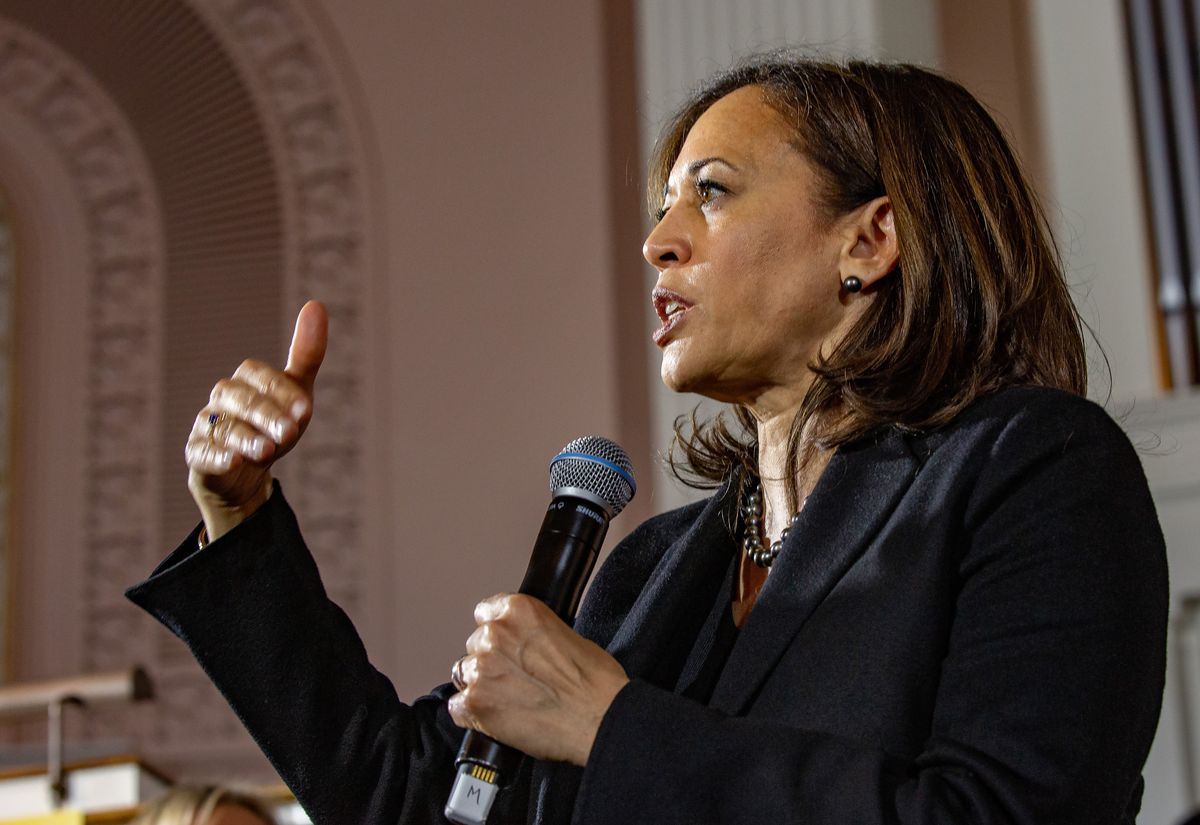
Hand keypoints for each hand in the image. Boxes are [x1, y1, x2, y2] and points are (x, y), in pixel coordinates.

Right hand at [185, 300, 327, 539]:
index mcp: (247, 379)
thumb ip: (306, 354)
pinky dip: (216, 456)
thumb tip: (315, 304)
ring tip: (267, 451)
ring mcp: (207, 426)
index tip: (304, 411)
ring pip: (224, 427)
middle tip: (290, 433)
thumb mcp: (296, 392)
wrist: (249, 473)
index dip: (282, 392)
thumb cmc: (273, 425)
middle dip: (266, 415)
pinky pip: (202, 452)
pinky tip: (233, 461)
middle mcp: (224, 398)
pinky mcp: (197, 454)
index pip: (260, 377)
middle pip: (242, 400)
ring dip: (246, 438)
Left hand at [448, 594, 629, 765]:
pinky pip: (458, 707)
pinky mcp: (476, 704)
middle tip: (515, 678)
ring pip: (464, 674)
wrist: (600, 718)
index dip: (497, 631)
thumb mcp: (568, 633)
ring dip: (481, 685)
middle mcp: (494, 635)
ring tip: (509, 700)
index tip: (505, 644)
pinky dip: (473, 714)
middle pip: (475, 645)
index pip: (485, 612)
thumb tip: (525, 643)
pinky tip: (497, 717)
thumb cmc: (595, 681)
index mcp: (518, 610)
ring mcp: (481, 670)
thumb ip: (534, 632)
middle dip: (491, 660)